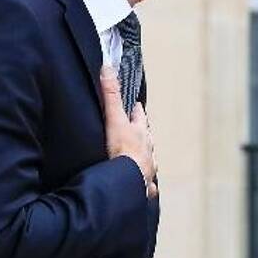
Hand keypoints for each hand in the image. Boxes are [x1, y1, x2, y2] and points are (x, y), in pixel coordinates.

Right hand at [101, 66, 157, 197]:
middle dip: (143, 134)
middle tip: (140, 130)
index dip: (136, 111)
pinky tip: (148, 189)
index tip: (136, 105)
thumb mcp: (114, 119)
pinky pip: (148, 187)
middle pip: (147, 139)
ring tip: (144, 159)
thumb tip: (108, 68)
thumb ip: (110, 94)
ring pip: (150, 161)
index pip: (139, 117)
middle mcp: (148, 150)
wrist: (127, 179)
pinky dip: (147, 187)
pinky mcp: (144, 186)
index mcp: (140, 133)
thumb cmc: (122, 150)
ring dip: (146, 158)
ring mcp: (148, 169)